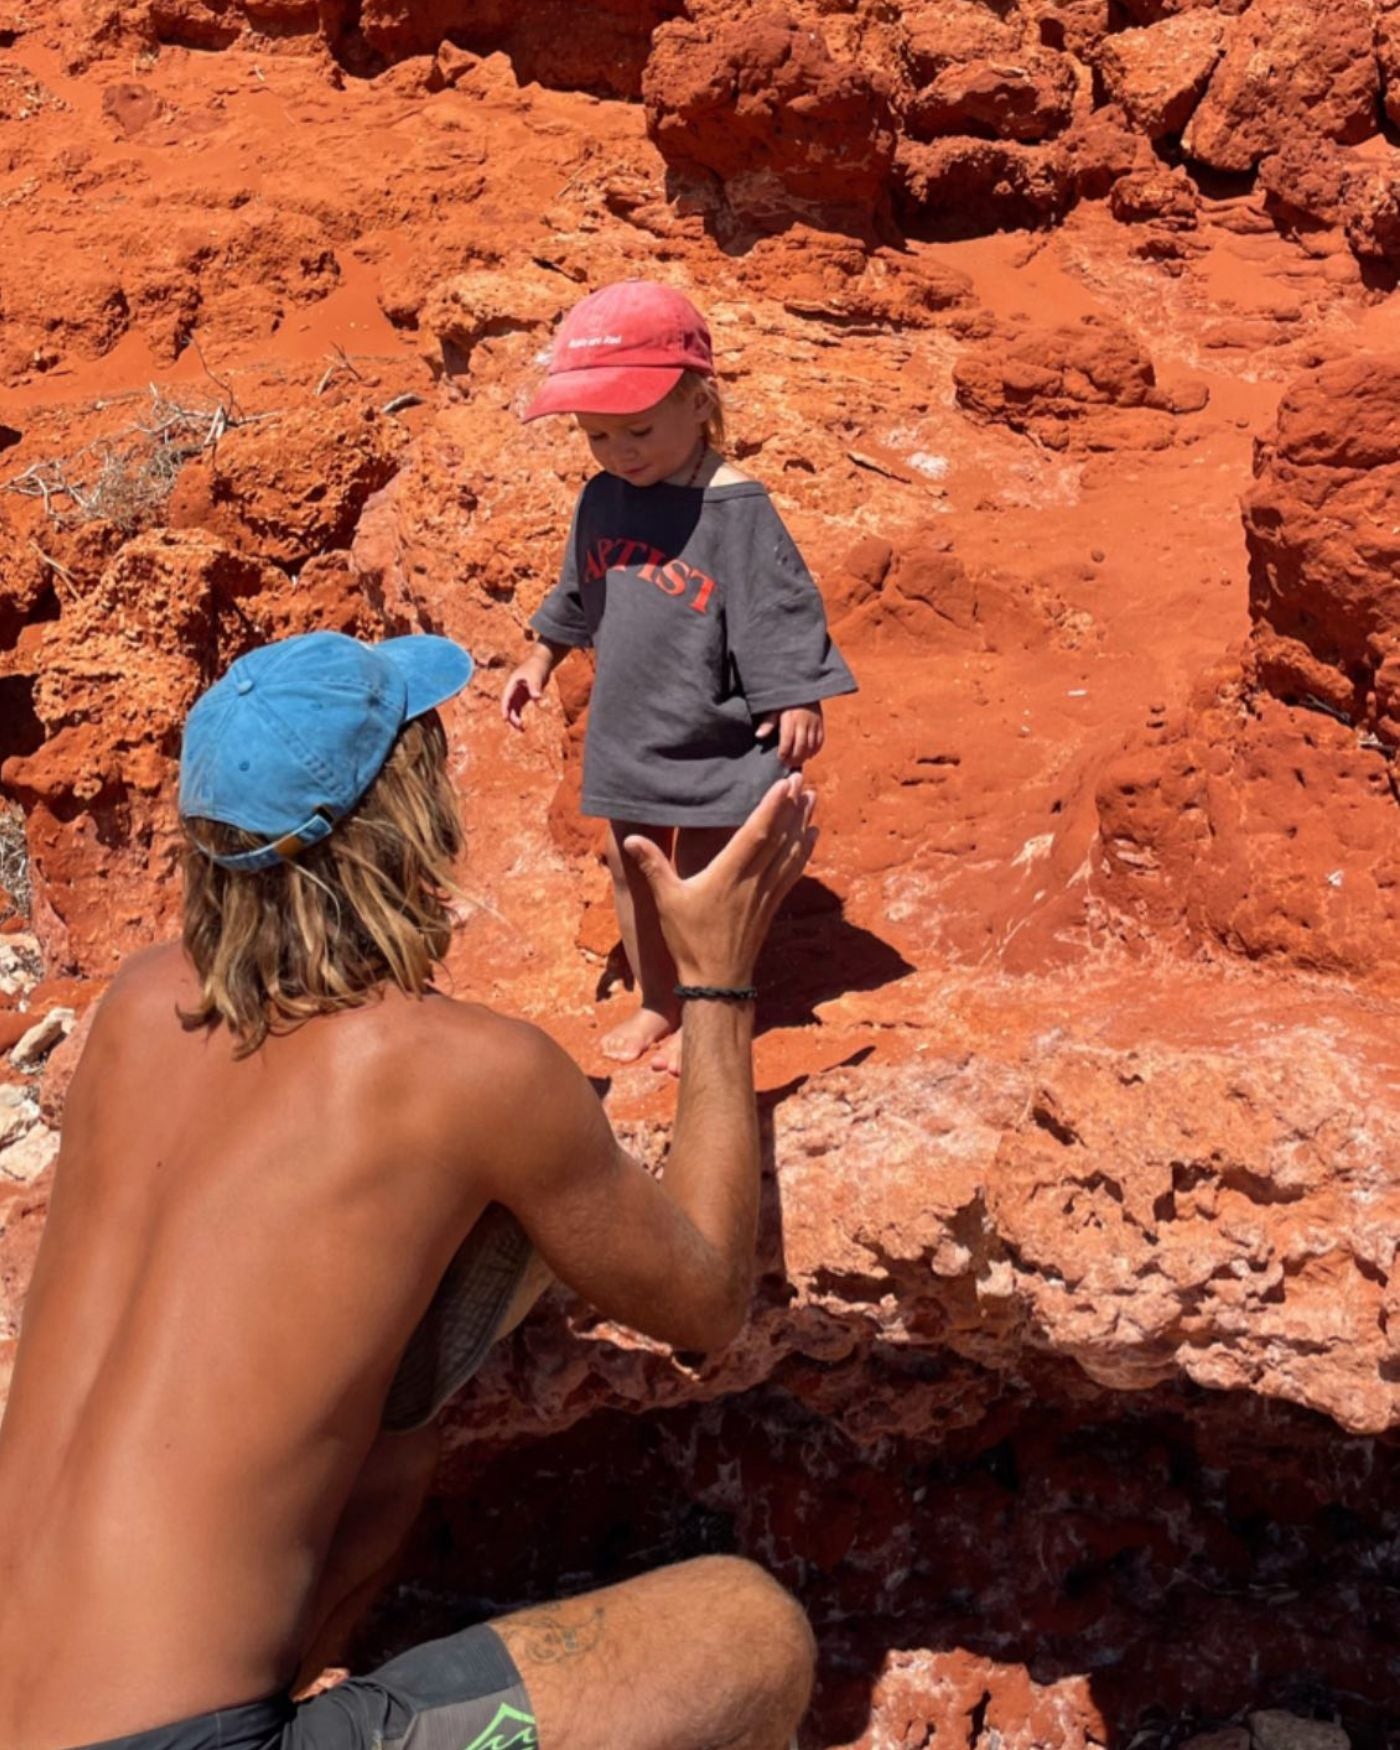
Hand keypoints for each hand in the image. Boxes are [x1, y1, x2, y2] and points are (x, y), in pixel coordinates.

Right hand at [500, 654, 550, 730]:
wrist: (541, 663)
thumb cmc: (536, 668)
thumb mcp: (535, 677)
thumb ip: (535, 688)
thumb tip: (538, 699)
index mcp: (511, 685)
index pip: (506, 699)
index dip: (505, 709)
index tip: (505, 718)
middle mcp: (512, 692)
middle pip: (509, 707)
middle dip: (512, 717)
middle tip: (519, 726)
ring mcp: (517, 696)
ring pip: (513, 711)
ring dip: (515, 720)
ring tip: (521, 730)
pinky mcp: (523, 699)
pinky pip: (518, 711)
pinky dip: (519, 718)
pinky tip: (523, 727)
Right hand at [624, 774, 816, 987]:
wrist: (718, 982)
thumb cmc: (690, 941)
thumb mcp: (667, 902)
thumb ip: (652, 866)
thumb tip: (631, 838)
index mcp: (729, 875)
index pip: (756, 834)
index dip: (771, 806)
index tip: (783, 783)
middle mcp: (754, 880)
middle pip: (780, 837)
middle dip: (792, 805)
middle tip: (801, 776)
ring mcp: (767, 893)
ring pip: (792, 851)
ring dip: (803, 822)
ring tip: (812, 797)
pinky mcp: (772, 905)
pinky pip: (794, 871)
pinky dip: (804, 849)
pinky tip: (811, 835)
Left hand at [754, 702, 824, 766]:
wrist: (803, 687)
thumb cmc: (785, 701)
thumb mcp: (774, 709)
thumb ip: (768, 723)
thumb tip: (759, 735)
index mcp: (790, 718)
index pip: (787, 741)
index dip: (784, 753)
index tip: (780, 759)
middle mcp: (803, 722)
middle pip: (801, 746)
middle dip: (794, 758)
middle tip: (789, 764)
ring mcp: (814, 723)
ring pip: (812, 745)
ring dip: (805, 756)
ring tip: (797, 762)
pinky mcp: (821, 723)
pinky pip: (820, 741)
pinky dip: (815, 750)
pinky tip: (808, 755)